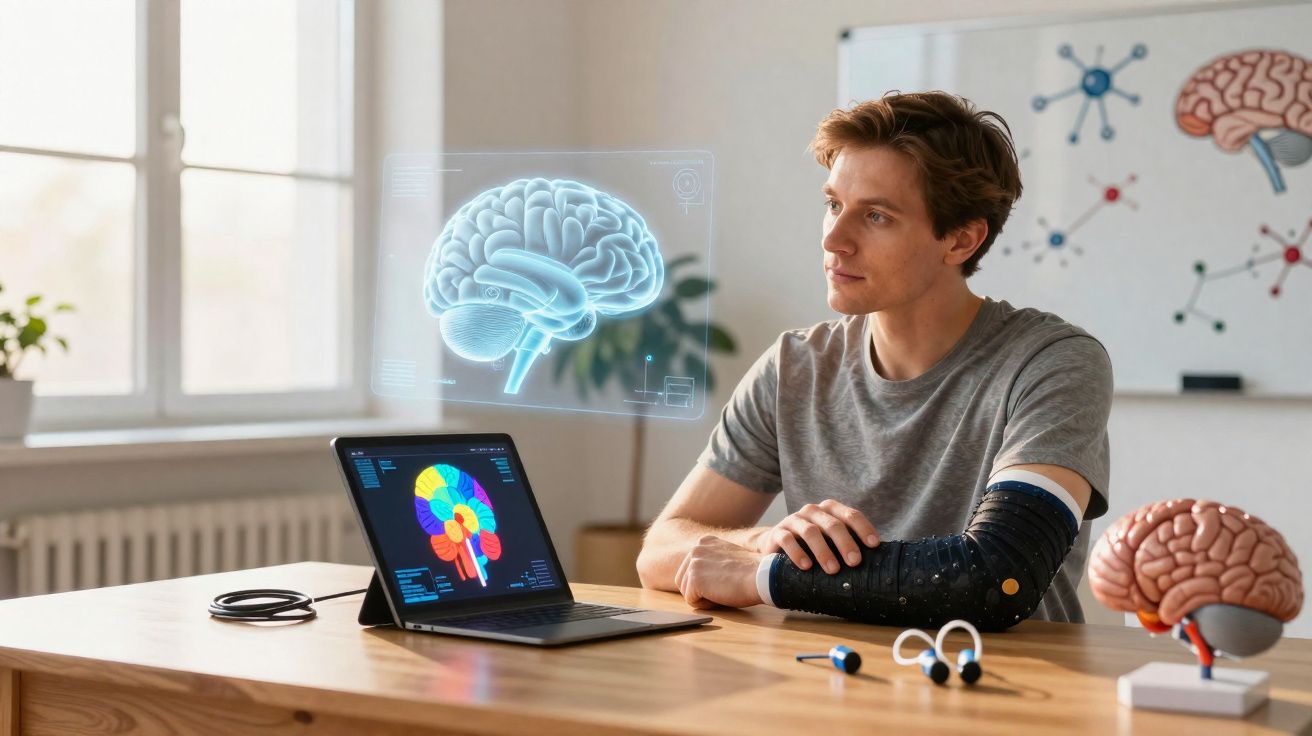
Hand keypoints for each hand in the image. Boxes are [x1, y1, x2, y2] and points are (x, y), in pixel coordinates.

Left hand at [674, 536, 764, 608]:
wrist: (762, 576)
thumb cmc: (751, 572)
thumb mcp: (728, 557)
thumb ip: (712, 561)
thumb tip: (703, 576)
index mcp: (704, 542)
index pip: (690, 569)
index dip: (705, 582)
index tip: (724, 580)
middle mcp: (696, 549)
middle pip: (683, 580)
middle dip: (700, 591)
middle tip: (723, 588)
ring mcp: (693, 563)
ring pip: (686, 592)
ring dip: (703, 598)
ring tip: (723, 591)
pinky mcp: (695, 579)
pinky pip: (691, 601)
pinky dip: (705, 605)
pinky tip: (721, 596)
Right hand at [758, 500, 879, 573]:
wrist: (776, 548)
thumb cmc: (812, 547)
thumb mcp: (831, 543)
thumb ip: (849, 545)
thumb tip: (880, 562)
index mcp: (830, 510)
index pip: (850, 515)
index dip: (863, 528)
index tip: (874, 545)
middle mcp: (812, 511)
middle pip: (832, 524)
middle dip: (846, 543)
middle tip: (855, 562)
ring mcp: (793, 520)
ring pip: (810, 531)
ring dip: (823, 551)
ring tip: (833, 570)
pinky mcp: (777, 532)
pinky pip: (787, 539)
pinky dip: (798, 553)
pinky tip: (806, 566)